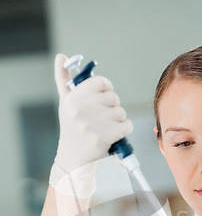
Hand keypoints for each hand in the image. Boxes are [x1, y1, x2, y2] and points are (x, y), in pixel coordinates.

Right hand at [53, 53, 132, 172]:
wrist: (73, 159)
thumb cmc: (72, 128)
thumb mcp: (66, 103)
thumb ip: (64, 79)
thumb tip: (61, 56)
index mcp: (72, 98)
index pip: (101, 83)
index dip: (107, 89)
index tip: (104, 99)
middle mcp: (79, 109)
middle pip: (114, 98)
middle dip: (113, 108)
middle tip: (103, 119)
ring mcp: (90, 124)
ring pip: (121, 112)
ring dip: (119, 121)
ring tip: (106, 128)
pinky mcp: (102, 137)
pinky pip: (126, 126)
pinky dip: (125, 131)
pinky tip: (114, 135)